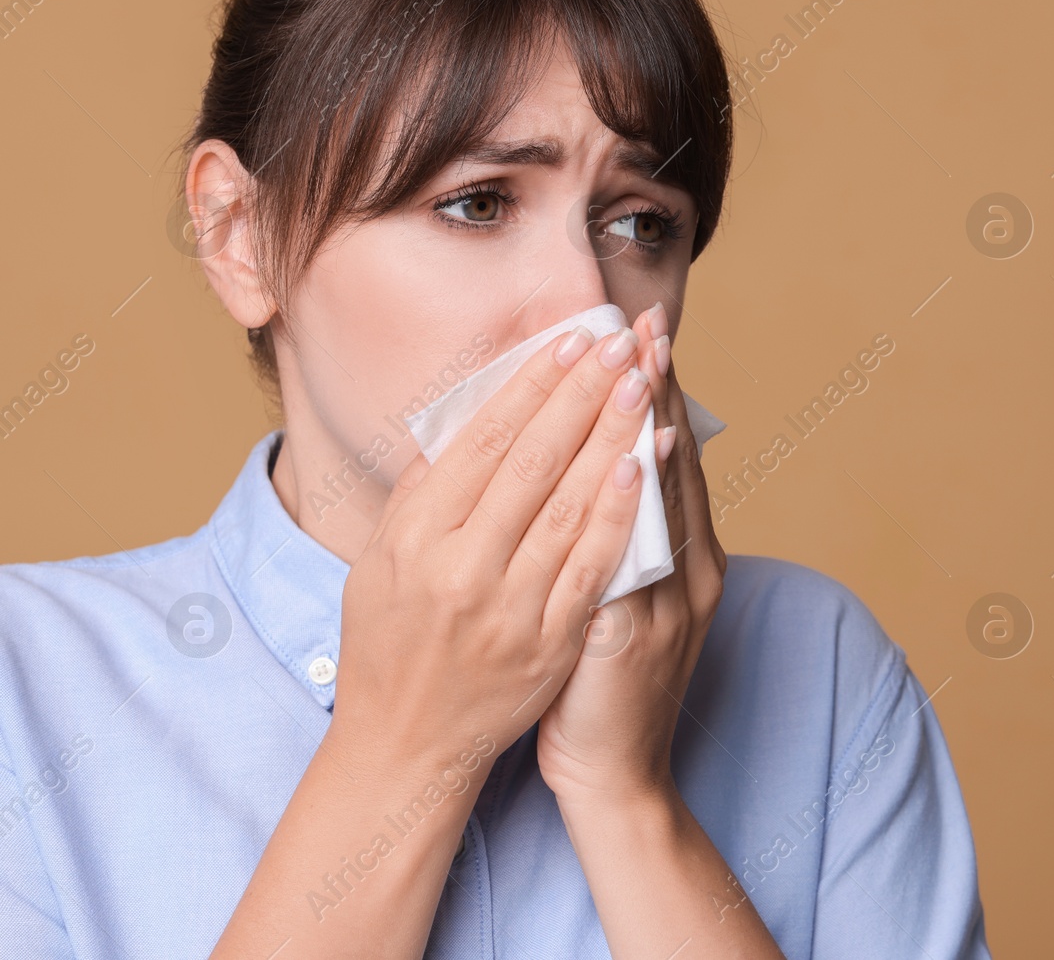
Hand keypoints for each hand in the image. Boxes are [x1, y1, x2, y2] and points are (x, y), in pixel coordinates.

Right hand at [329, 317, 658, 771]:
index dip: (533, 384)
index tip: (570, 339)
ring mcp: (510, 606)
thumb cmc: (390, 640)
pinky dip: (621, 514)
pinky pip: (593, 567)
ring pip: (571, 505)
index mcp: (415, 535)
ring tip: (643, 381)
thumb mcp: (380, 559)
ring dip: (611, 437)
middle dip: (582, 392)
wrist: (406, 743)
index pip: (485, 440)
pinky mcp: (549, 642)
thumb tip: (469, 412)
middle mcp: (460, 566)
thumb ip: (422, 488)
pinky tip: (642, 466)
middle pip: (533, 461)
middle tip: (620, 339)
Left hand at [535, 304, 727, 803]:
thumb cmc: (598, 681)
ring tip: (639, 366)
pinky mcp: (640, 637)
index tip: (642, 332)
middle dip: (658, 391)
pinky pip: (637, 558)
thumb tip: (591, 461)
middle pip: (675, 465)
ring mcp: (672, 604)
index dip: (658, 393)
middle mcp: (692, 573)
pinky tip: (628, 462)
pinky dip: (636, 506)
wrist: (612, 776)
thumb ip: (611, 534)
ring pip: (665, 501)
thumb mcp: (615, 596)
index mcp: (685, 560)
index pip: (669, 458)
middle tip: (645, 324)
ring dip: (651, 429)